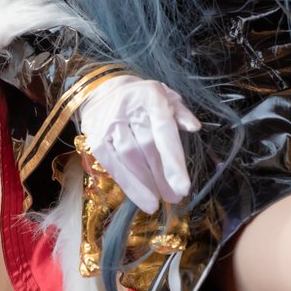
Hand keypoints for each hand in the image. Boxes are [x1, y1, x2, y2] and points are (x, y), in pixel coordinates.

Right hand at [79, 75, 199, 213]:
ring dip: (146, 183)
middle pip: (148, 147)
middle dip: (163, 176)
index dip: (173, 160)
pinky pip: (113, 165)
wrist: (105, 90)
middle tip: (176, 197)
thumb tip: (195, 127)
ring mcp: (109, 123)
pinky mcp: (96, 138)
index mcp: (151, 96)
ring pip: (130, 158)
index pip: (164, 131)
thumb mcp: (167, 97)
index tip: (183, 187)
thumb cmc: (144, 98)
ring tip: (161, 200)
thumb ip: (181, 113)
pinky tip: (143, 198)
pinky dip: (129, 184)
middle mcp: (128, 108)